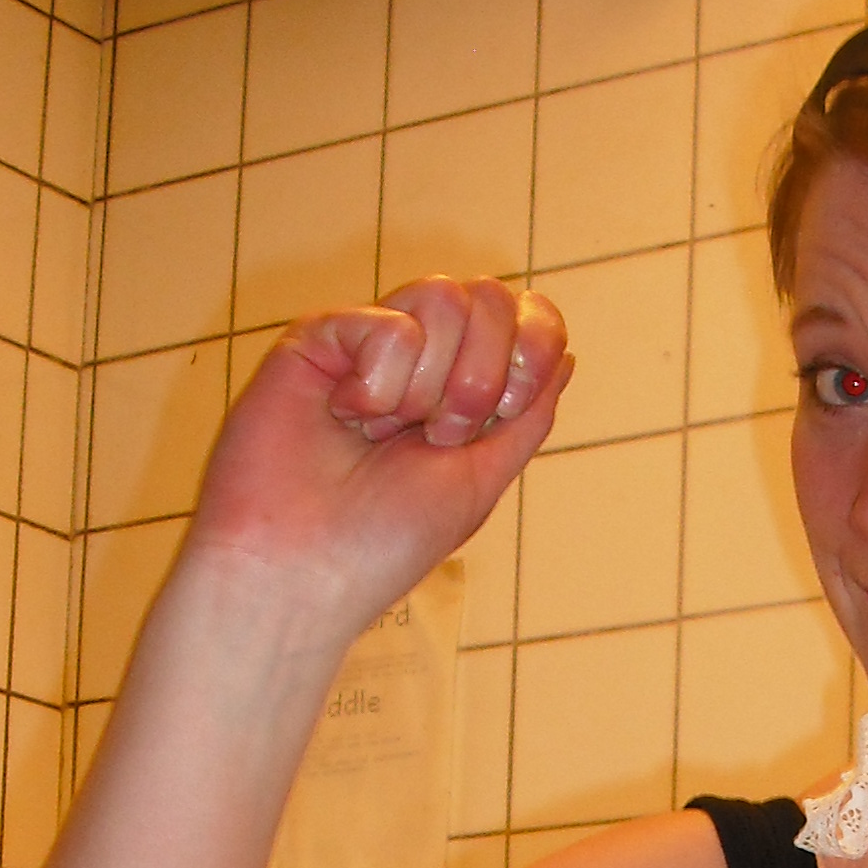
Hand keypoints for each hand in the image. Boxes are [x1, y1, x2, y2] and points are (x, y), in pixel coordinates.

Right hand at [186, 277, 571, 624]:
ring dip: (428, 385)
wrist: (302, 569)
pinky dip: (378, 383)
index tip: (506, 409)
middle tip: (438, 436)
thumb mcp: (481, 481)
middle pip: (488, 297)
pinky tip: (344, 417)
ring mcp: (369, 342)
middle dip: (480, 378)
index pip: (524, 317)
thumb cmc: (383, 543)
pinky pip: (388, 323)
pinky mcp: (320, 335)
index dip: (533, 343)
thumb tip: (566, 356)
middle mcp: (420, 359)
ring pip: (442, 297)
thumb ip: (526, 418)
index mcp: (462, 390)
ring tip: (382, 433)